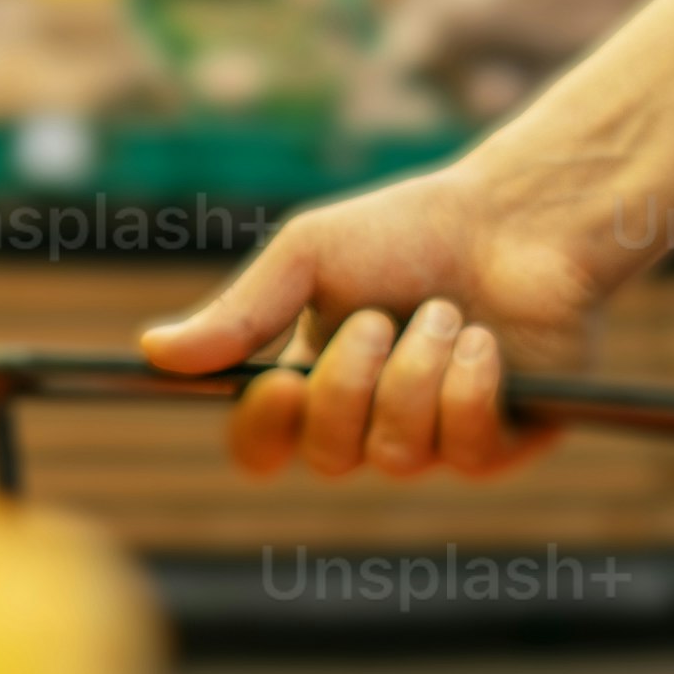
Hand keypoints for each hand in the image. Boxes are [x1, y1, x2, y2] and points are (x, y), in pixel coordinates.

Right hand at [138, 155, 649, 478]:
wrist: (519, 217)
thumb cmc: (411, 229)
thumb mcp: (311, 254)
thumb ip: (241, 309)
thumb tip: (154, 351)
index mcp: (313, 382)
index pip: (262, 446)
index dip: (264, 430)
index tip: (282, 383)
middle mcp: (369, 421)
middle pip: (328, 457)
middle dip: (351, 384)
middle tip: (379, 318)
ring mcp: (435, 439)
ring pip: (399, 455)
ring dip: (417, 373)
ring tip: (447, 312)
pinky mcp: (498, 443)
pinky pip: (466, 454)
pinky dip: (469, 389)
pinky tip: (486, 344)